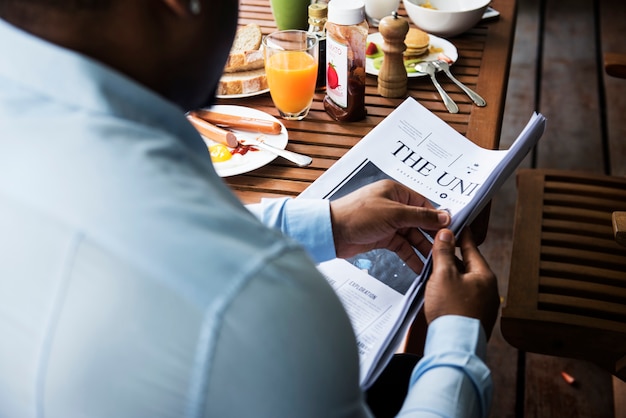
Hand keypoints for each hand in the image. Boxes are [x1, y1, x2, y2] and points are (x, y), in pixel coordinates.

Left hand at [329, 180, 450, 272]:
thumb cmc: (357, 215)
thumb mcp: (393, 214)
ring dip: (423, 249)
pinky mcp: (382, 238)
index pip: (424, 204)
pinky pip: (402, 247)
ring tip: (435, 262)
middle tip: (445, 250)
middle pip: (419, 222)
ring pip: (412, 236)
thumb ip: (420, 216)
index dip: (437, 218)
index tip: (450, 230)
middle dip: (431, 236)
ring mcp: (388, 223)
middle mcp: (393, 206)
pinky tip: (420, 266)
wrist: (331, 233)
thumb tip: (443, 216)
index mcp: (396, 192)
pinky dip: (410, 256)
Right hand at [425, 228, 499, 338]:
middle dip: (453, 257)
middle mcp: (488, 290)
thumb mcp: (443, 275)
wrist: (454, 346)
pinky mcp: (474, 317)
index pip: (472, 249)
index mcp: (484, 276)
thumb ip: (443, 252)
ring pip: (465, 282)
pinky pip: (463, 297)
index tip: (459, 227)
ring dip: (451, 276)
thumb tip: (446, 233)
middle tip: (440, 248)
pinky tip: (441, 293)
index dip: (462, 236)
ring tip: (436, 271)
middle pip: (468, 266)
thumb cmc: (451, 311)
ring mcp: (483, 305)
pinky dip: (452, 291)